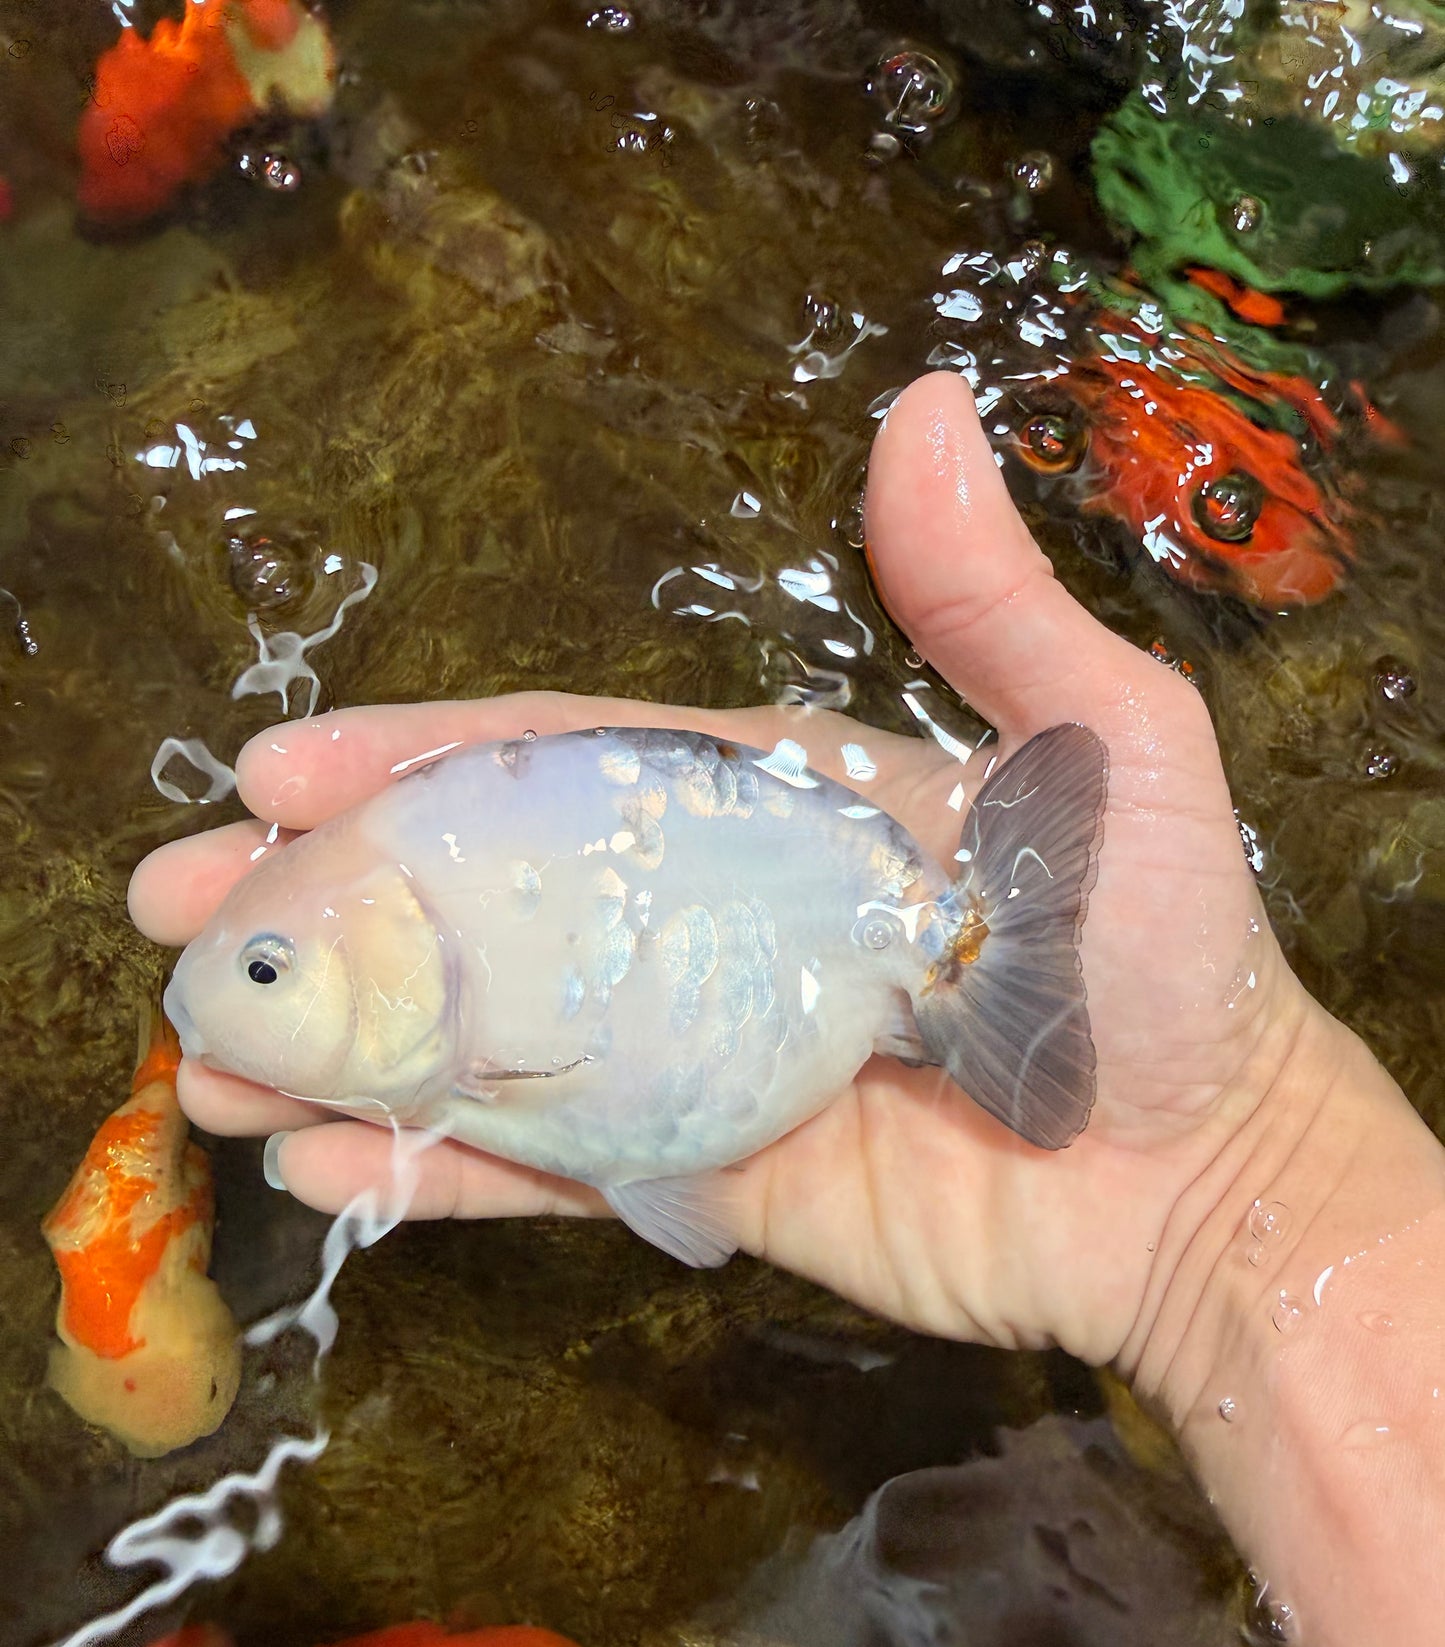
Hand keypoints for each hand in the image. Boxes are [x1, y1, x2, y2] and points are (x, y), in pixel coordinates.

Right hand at [129, 372, 1307, 1375]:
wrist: (1207, 1181)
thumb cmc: (1167, 955)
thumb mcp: (1102, 746)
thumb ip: (988, 608)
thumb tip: (917, 409)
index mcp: (767, 807)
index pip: (562, 761)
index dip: (418, 761)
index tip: (276, 769)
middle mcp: (707, 923)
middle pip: (484, 894)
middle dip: (326, 896)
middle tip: (175, 906)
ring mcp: (694, 1055)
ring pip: (486, 1035)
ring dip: (341, 1040)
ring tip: (202, 1050)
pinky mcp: (705, 1177)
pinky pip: (548, 1171)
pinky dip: (436, 1172)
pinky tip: (321, 1163)